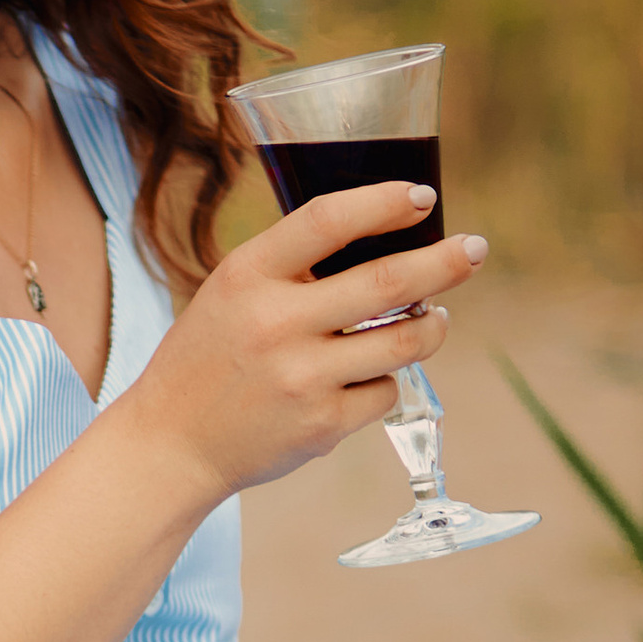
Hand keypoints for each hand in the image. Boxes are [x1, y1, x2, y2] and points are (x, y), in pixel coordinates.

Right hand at [120, 180, 480, 506]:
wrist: (170, 445)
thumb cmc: (208, 360)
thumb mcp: (229, 294)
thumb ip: (292, 268)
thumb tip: (390, 241)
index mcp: (246, 276)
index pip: (328, 219)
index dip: (384, 202)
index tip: (421, 196)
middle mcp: (275, 323)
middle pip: (390, 279)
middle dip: (445, 262)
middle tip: (472, 251)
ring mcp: (302, 377)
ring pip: (406, 340)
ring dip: (432, 325)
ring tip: (434, 319)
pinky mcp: (323, 424)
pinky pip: (386, 391)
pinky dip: (384, 383)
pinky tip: (363, 380)